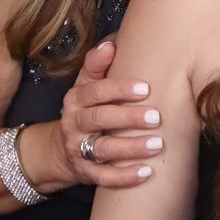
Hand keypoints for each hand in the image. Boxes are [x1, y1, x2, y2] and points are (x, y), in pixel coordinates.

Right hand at [48, 39, 161, 188]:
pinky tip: (146, 172)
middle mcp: (74, 123)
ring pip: (103, 149)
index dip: (119, 89)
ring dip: (131, 148)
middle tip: (156, 116)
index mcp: (76, 98)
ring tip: (157, 145)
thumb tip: (113, 42)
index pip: (96, 91)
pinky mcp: (85, 172)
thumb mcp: (87, 84)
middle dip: (128, 118)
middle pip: (99, 119)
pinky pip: (104, 177)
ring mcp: (78, 149)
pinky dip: (124, 177)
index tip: (145, 88)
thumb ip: (99, 63)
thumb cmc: (87, 108)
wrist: (62, 148)